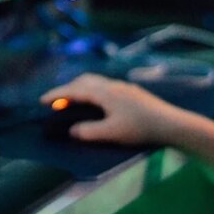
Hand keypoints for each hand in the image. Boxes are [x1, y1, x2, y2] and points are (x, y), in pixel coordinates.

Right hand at [40, 73, 183, 145]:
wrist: (171, 123)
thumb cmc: (140, 128)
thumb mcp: (111, 133)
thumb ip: (88, 132)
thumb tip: (72, 130)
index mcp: (104, 92)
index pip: (74, 90)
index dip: (57, 95)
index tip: (42, 101)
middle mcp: (112, 85)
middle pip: (83, 81)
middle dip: (67, 89)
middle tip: (55, 102)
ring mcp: (122, 87)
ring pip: (95, 82)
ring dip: (80, 89)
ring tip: (73, 101)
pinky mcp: (131, 92)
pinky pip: (104, 86)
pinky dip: (91, 92)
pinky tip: (96, 103)